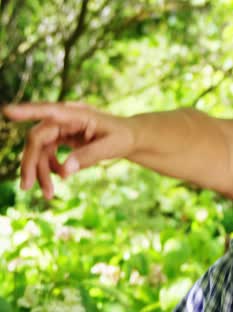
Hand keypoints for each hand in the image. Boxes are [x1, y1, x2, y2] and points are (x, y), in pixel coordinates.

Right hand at [2, 103, 135, 198]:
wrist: (129, 137)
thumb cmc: (123, 138)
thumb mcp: (112, 147)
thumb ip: (89, 157)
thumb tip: (64, 172)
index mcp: (77, 115)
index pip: (49, 112)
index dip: (27, 112)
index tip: (8, 112)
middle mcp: (64, 119)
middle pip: (37, 139)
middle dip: (31, 163)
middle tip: (27, 187)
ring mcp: (61, 129)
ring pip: (39, 150)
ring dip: (39, 172)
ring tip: (49, 194)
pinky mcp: (60, 138)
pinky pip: (46, 154)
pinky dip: (48, 169)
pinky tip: (58, 179)